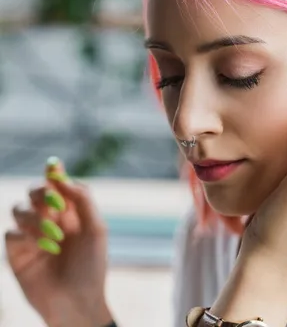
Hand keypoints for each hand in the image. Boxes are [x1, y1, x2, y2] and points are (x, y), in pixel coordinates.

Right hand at [4, 157, 112, 326]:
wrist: (77, 302)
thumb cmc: (92, 266)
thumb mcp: (96, 230)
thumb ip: (83, 200)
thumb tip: (64, 178)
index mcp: (72, 212)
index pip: (59, 185)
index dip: (54, 172)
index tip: (53, 164)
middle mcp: (50, 220)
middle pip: (35, 191)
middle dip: (40, 191)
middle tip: (54, 204)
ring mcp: (31, 235)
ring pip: (19, 209)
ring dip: (36, 217)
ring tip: (56, 236)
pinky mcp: (16, 253)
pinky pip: (11, 232)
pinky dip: (26, 236)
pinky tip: (44, 248)